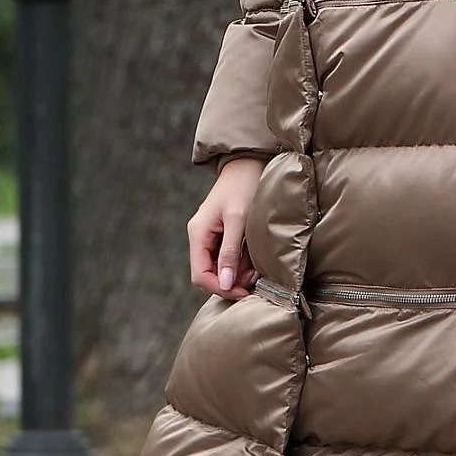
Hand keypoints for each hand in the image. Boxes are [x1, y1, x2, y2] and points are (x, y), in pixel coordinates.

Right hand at [188, 156, 264, 299]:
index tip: (244, 292)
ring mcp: (210, 236)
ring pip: (219, 268)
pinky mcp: (222, 234)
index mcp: (198, 234)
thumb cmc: (244, 187)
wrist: (250, 163)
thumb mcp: (238, 220)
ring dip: (238, 274)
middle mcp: (200, 237)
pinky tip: (255, 259)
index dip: (220, 288)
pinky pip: (227, 257)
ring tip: (257, 269)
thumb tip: (226, 283)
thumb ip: (230, 252)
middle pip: (208, 274)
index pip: (200, 275)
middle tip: (254, 280)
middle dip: (231, 282)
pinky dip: (241, 263)